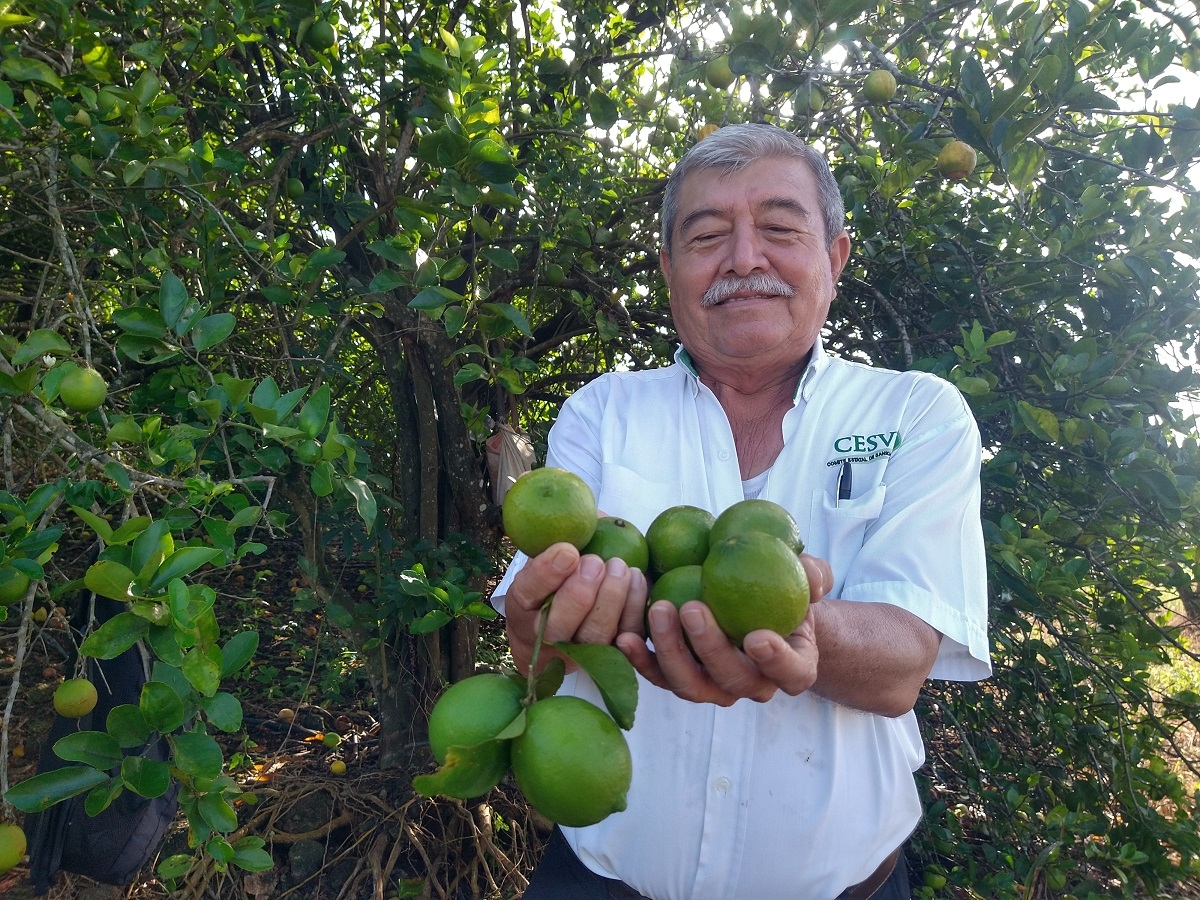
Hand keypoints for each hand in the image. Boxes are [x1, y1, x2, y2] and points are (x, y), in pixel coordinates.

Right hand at [503, 541, 647, 673]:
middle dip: (578, 594)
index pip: (526, 593)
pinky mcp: (609, 656)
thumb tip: (591, 513)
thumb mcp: (550, 554)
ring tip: (620, 567)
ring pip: (594, 637)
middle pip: (558, 626)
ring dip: (610, 602)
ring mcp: (578, 652)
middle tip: (596, 562)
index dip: (546, 574)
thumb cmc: (560, 577)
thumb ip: (564, 535)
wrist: (569, 622)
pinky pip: (624, 638)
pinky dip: (634, 609)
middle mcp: (544, 636)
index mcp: (523, 606)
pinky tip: (637, 578)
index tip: (568, 550)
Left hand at [616, 554, 832, 704]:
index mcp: (792, 666)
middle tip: (691, 608)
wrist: (747, 602)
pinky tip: (624, 635)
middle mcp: (751, 686)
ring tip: (658, 609)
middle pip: (731, 679)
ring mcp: (711, 687)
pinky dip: (639, 659)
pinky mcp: (677, 678)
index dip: (777, 662)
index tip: (757, 636)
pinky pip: (657, 676)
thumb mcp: (805, 577)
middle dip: (709, 647)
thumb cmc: (782, 588)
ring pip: (689, 684)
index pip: (792, 673)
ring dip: (670, 650)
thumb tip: (808, 573)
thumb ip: (813, 574)